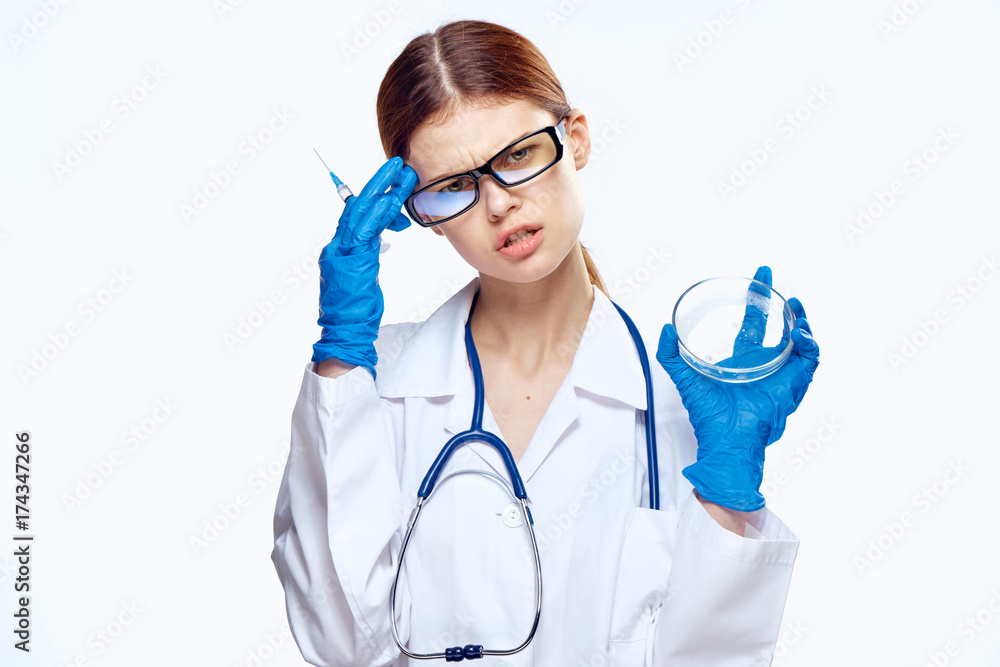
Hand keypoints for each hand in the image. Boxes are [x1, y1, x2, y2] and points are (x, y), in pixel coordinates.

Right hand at [312, 157, 416, 377]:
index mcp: (341, 249)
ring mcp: (342, 254)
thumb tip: (379, 239)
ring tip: (402, 176)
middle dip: (379, 183)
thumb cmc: (356, 311)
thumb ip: (367, 254)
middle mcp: (338, 247)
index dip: (376, 195)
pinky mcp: (350, 263)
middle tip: (399, 165)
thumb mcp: (364, 276)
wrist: (343, 334)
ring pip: (361, 214)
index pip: (358, 213)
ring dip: (383, 192)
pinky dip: (377, 215)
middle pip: (358, 205)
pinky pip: (365, 233)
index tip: (395, 182)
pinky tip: (391, 202)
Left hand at [655, 266, 819, 510]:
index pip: (753, 321)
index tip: (760, 276)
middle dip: (779, 300)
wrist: (726, 439)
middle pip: (779, 324)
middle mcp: (766, 362)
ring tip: (794, 306)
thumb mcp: (684, 378)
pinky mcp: (796, 383)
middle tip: (771, 278)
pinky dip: (808, 343)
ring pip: (801, 339)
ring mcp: (783, 372)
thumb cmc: (709, 416)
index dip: (756, 298)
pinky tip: (798, 332)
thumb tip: (664, 329)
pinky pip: (810, 359)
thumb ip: (671, 355)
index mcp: (744, 359)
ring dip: (800, 320)